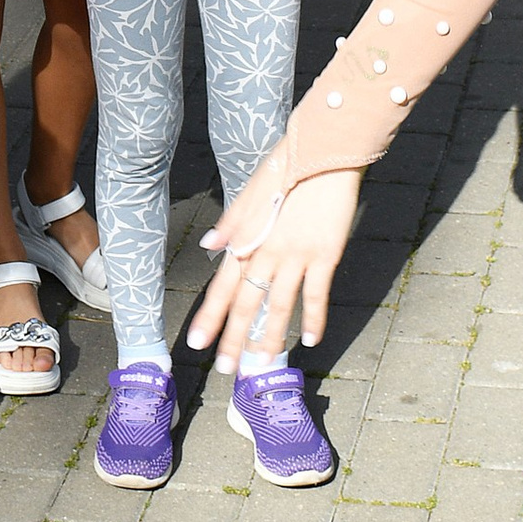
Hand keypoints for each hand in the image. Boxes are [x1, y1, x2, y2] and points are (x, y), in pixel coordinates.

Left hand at [186, 161, 360, 370]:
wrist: (324, 150)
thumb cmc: (287, 166)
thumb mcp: (251, 190)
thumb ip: (231, 223)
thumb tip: (209, 246)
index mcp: (247, 239)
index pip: (223, 286)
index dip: (210, 316)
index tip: (197, 343)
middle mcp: (268, 252)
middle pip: (247, 304)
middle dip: (233, 339)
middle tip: (224, 370)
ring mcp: (297, 256)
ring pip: (279, 306)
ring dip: (269, 338)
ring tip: (260, 365)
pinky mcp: (325, 255)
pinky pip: (317, 294)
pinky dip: (314, 318)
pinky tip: (311, 341)